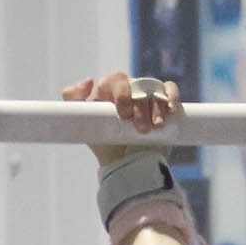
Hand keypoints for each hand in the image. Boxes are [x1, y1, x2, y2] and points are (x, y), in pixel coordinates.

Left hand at [62, 71, 182, 167]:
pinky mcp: (163, 102)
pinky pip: (170, 89)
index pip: (116, 80)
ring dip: (156, 107)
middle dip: (140, 107)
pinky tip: (171, 109)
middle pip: (137, 85)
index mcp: (110, 91)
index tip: (123, 115)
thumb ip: (74, 99)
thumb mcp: (83, 123)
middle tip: (140, 128)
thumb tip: (89, 81)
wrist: (126, 164)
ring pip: (154, 89)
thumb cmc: (105, 144)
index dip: (122, 94)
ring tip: (156, 127)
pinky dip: (171, 96)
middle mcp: (129, 90)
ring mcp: (147, 95)